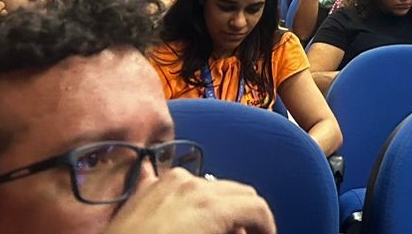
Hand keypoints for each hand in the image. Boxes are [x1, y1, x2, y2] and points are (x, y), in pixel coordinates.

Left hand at [105, 169, 274, 233]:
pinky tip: (186, 216)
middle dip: (246, 215)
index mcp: (209, 204)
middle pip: (238, 190)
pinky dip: (190, 198)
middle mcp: (189, 184)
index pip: (257, 207)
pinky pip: (176, 184)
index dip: (267, 227)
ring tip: (216, 230)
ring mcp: (163, 182)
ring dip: (221, 205)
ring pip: (210, 185)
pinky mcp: (144, 189)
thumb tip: (244, 233)